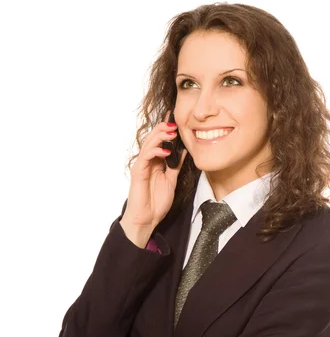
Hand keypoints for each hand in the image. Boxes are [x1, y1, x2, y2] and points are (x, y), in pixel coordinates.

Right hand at [120, 110, 186, 232]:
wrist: (147, 219)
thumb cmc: (156, 202)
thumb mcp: (171, 180)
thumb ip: (176, 165)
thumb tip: (184, 151)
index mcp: (155, 162)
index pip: (160, 140)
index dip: (166, 129)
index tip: (175, 117)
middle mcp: (147, 161)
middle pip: (153, 138)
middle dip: (164, 128)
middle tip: (175, 122)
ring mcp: (142, 165)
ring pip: (149, 144)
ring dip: (160, 136)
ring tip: (172, 133)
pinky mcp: (138, 172)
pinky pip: (145, 157)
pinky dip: (156, 151)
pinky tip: (166, 151)